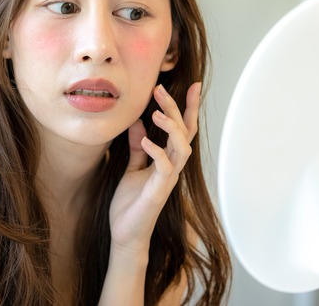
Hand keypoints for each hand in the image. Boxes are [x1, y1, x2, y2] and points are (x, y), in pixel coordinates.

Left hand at [108, 82, 200, 255]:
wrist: (125, 234)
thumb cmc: (130, 203)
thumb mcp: (131, 168)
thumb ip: (138, 147)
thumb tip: (138, 122)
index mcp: (167, 159)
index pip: (183, 129)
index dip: (188, 108)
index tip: (193, 85)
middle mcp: (172, 167)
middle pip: (184, 132)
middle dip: (176, 108)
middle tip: (159, 88)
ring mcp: (167, 179)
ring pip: (182, 147)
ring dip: (170, 127)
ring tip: (155, 112)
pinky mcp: (158, 191)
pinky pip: (165, 167)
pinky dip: (156, 151)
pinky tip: (144, 139)